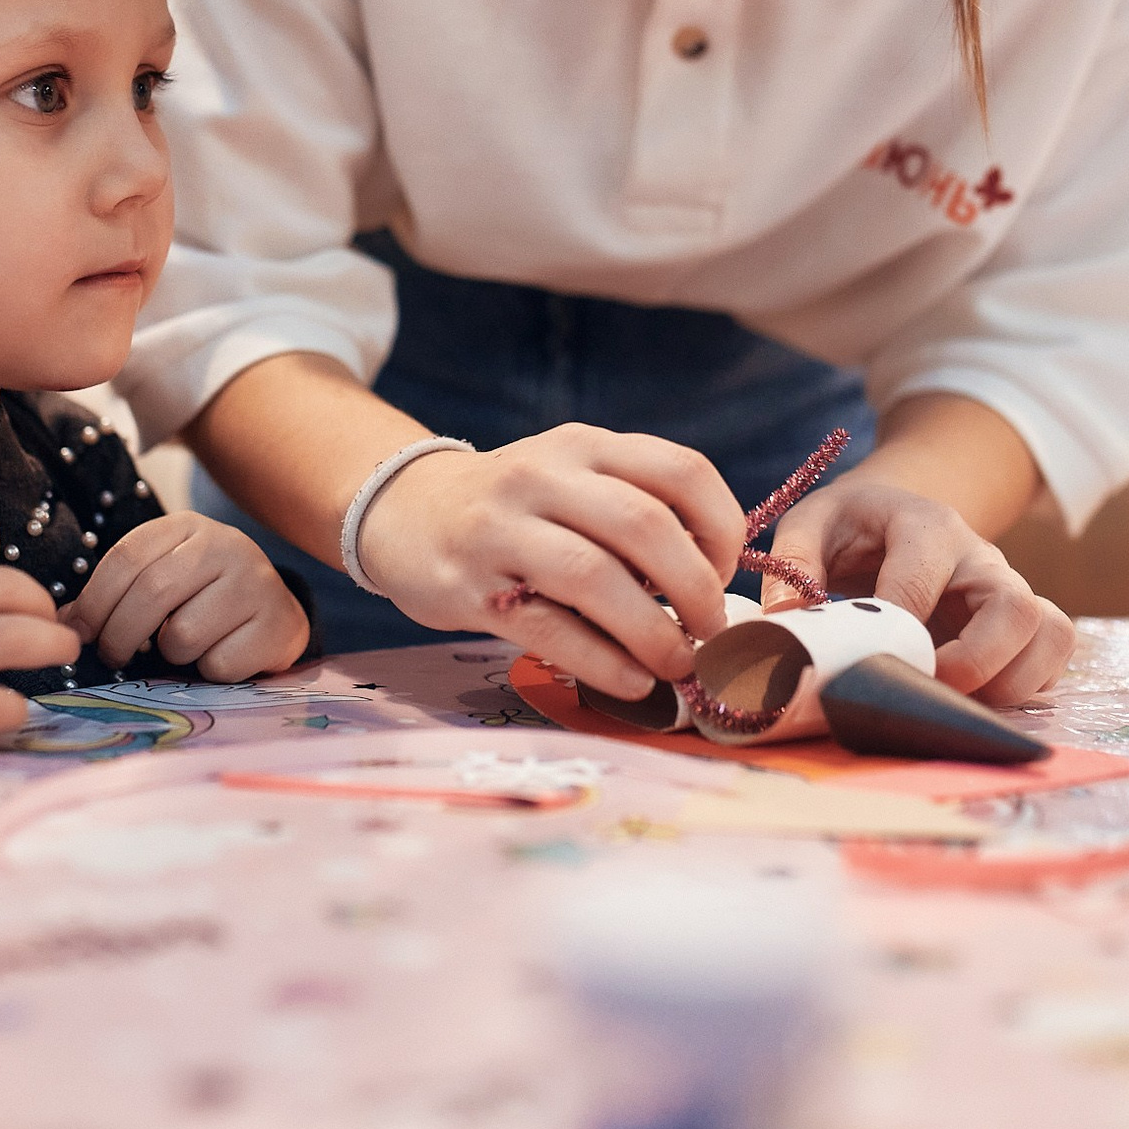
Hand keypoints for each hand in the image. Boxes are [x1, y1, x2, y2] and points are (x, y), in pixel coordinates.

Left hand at [65, 513, 309, 681]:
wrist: (274, 612)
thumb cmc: (202, 597)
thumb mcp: (160, 579)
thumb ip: (115, 594)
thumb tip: (60, 621)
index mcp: (187, 526)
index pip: (127, 556)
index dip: (94, 600)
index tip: (78, 632)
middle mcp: (225, 544)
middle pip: (152, 592)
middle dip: (119, 635)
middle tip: (113, 656)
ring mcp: (256, 582)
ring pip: (183, 634)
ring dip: (171, 654)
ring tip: (183, 646)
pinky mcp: (278, 623)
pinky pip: (219, 663)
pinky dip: (208, 671)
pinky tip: (219, 654)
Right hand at [356, 425, 740, 700]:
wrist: (404, 511)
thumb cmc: (515, 508)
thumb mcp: (571, 480)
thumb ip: (633, 511)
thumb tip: (714, 584)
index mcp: (585, 446)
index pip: (681, 471)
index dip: (721, 527)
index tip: (724, 573)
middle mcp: (544, 476)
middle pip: (644, 525)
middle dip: (695, 587)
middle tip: (711, 631)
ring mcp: (501, 529)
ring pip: (595, 576)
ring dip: (652, 631)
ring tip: (676, 663)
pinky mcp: (470, 586)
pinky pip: (549, 628)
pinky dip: (601, 662)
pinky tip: (630, 682)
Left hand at [766, 478, 1073, 705]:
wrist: (896, 516)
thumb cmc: (852, 527)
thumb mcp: (813, 522)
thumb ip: (794, 562)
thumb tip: (785, 624)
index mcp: (926, 526)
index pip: (922, 579)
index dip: (899, 626)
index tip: (870, 660)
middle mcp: (981, 557)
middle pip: (1014, 607)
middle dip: (974, 662)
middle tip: (926, 687)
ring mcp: (1009, 589)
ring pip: (1048, 634)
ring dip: (1008, 682)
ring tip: (954, 701)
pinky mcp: (1024, 623)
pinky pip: (1054, 654)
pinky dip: (1028, 686)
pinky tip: (977, 700)